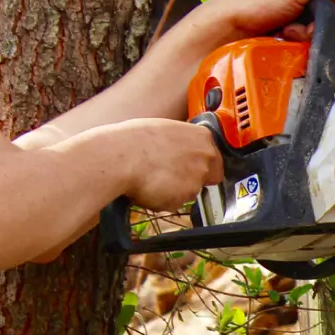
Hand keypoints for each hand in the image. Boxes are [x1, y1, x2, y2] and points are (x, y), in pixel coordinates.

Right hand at [106, 119, 223, 212]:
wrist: (120, 158)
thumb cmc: (134, 140)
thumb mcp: (165, 130)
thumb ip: (182, 143)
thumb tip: (182, 151)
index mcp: (203, 137)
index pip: (215, 158)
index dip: (201, 165)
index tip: (188, 167)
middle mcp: (206, 158)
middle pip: (208, 177)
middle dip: (192, 180)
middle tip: (170, 176)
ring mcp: (197, 179)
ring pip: (190, 191)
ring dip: (175, 190)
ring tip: (153, 179)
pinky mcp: (184, 197)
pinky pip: (175, 203)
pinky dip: (163, 200)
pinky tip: (149, 188)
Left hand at [189, 0, 334, 47]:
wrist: (227, 26)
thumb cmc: (255, 3)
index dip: (329, 11)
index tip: (315, 17)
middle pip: (323, 17)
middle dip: (311, 26)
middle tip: (294, 27)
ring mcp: (289, 14)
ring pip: (311, 31)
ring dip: (300, 37)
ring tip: (283, 34)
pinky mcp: (281, 31)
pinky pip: (298, 41)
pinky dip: (291, 42)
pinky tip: (279, 39)